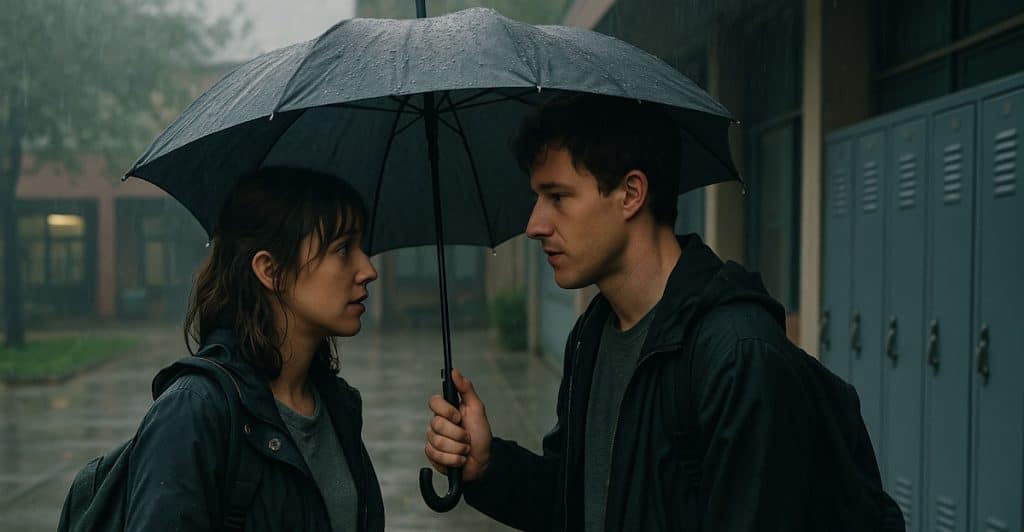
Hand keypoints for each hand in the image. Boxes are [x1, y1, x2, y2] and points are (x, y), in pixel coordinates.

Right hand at [424, 368, 492, 482]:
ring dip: (458, 448)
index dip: (446, 411)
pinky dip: (453, 458)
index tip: (459, 417)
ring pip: (438, 442)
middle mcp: (437, 423)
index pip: (434, 402)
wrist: (483, 461)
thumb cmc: (480, 434)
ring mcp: (433, 439)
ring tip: (465, 448)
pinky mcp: (432, 454)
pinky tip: (459, 458)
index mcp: (447, 410)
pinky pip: (436, 455)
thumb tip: (454, 371)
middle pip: (436, 424)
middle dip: (458, 434)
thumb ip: (466, 389)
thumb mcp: (477, 409)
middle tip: (467, 437)